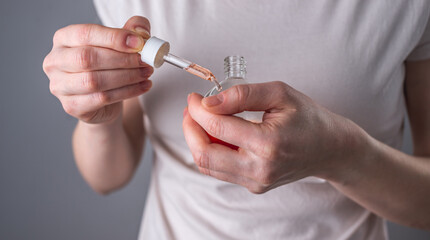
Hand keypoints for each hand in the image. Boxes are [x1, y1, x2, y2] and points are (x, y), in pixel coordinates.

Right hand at [43, 16, 152, 123]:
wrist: (103, 102)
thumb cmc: (108, 67)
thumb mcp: (120, 44)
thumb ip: (132, 31)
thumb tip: (141, 32)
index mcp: (63, 39)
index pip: (86, 34)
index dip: (114, 38)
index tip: (139, 43)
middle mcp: (55, 61)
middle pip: (87, 58)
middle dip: (122, 59)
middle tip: (145, 61)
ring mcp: (60, 86)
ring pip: (94, 81)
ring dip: (127, 77)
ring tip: (146, 73)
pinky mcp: (71, 106)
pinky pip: (102, 98)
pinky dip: (127, 92)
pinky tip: (143, 86)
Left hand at [183, 81, 364, 193]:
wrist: (330, 148)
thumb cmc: (309, 119)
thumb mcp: (280, 94)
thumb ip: (243, 95)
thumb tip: (209, 103)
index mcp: (269, 143)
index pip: (217, 127)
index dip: (198, 110)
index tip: (194, 97)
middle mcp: (260, 168)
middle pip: (205, 154)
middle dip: (189, 129)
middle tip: (190, 109)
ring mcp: (256, 181)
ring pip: (208, 165)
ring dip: (196, 141)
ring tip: (199, 119)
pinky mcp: (254, 185)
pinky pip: (220, 170)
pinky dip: (210, 151)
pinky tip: (215, 134)